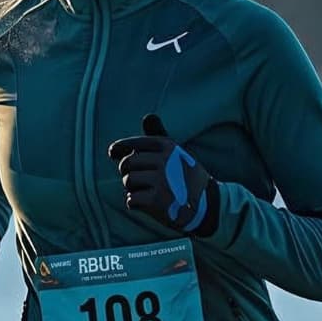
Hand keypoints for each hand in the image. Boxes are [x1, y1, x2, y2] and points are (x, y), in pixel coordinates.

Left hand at [108, 114, 217, 234]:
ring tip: (149, 192)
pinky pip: (131, 199)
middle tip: (139, 180)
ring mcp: (161, 180)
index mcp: (167, 146)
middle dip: (128, 173)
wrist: (208, 205)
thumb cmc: (185, 176)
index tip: (113, 153)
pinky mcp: (157, 200)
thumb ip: (158, 135)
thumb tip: (149, 116)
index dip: (119, 149)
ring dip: (133, 189)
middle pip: (126, 164)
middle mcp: (165, 161)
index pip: (132, 144)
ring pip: (128, 181)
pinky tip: (149, 204)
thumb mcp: (176, 153)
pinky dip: (136, 204)